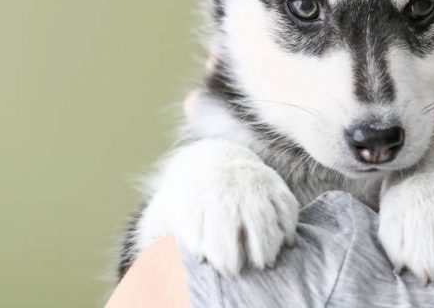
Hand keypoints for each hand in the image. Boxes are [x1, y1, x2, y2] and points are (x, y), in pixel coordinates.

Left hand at [140, 139, 299, 276]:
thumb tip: (144, 268)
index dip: (200, 244)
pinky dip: (288, 226)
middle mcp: (223, 190)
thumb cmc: (188, 202)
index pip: (195, 222)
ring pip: (261, 215)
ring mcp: (251, 186)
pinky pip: (286, 206)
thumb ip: (154, 238)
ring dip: (265, 243)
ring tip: (265, 264)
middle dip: (230, 249)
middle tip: (232, 272)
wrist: (213, 160)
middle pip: (227, 220)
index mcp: (193, 197)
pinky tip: (286, 243)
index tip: (202, 259)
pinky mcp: (274, 185)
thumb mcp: (165, 214)